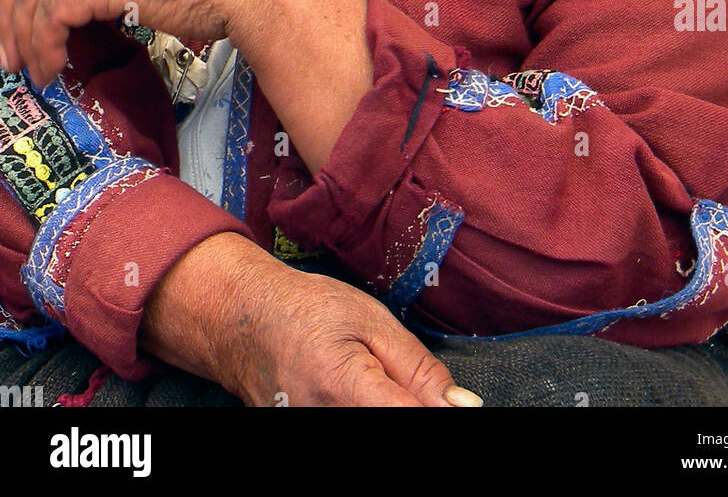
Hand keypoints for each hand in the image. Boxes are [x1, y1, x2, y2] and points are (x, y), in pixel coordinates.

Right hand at [142, 233, 481, 408]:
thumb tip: (461, 407)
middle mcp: (321, 422)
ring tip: (370, 381)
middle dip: (409, 408)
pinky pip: (348, 433)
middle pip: (391, 425)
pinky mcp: (302, 440)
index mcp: (345, 388)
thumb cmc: (307, 311)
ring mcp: (308, 433)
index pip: (412, 418)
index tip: (452, 404)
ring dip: (387, 408)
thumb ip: (419, 369)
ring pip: (371, 434)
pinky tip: (357, 395)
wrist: (242, 320)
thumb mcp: (372, 320)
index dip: (439, 411)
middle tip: (395, 381)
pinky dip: (365, 411)